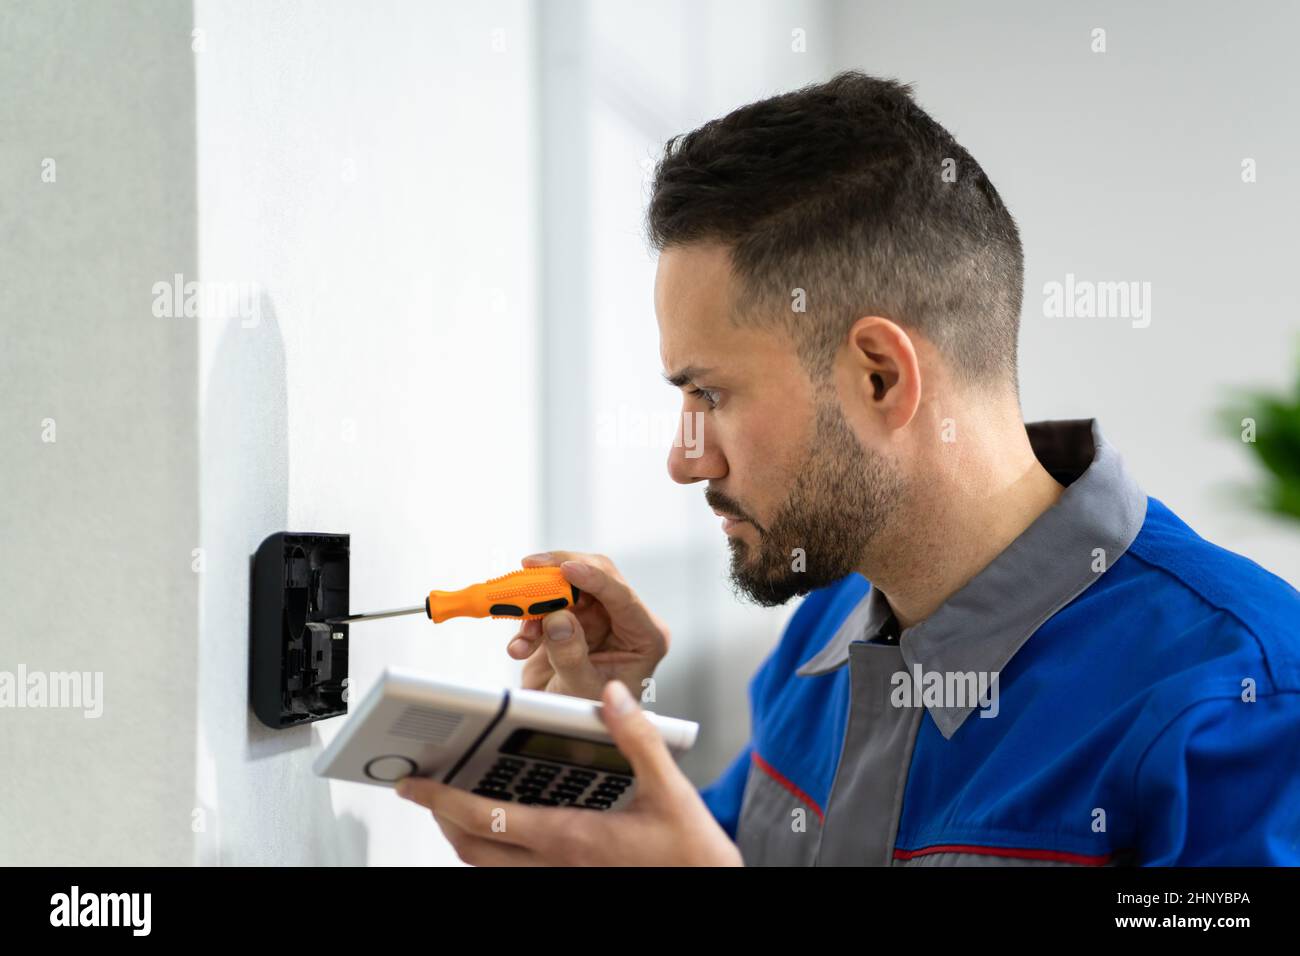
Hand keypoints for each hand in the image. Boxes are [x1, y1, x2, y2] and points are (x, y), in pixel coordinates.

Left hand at [395, 679, 742, 865]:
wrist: (709, 888)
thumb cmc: (691, 851)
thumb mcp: (669, 786)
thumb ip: (637, 736)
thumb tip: (611, 695)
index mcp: (569, 836)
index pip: (485, 818)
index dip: (441, 801)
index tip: (415, 784)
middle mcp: (556, 864)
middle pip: (472, 849)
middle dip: (441, 819)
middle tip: (428, 791)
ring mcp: (561, 879)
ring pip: (489, 867)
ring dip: (465, 837)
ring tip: (457, 805)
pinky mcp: (572, 883)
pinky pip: (516, 872)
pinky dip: (495, 851)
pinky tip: (507, 828)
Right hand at [505, 551, 669, 702]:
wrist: (567, 726)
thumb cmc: (591, 715)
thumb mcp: (582, 690)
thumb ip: (571, 656)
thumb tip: (558, 619)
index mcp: (644, 637)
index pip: (623, 596)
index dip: (594, 577)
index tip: (566, 568)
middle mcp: (623, 621)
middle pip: (596, 577)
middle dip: (559, 574)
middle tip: (530, 570)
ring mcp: (596, 618)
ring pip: (566, 587)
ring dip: (537, 604)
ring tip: (524, 635)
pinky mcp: (570, 619)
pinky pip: (545, 605)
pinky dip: (527, 622)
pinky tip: (520, 648)